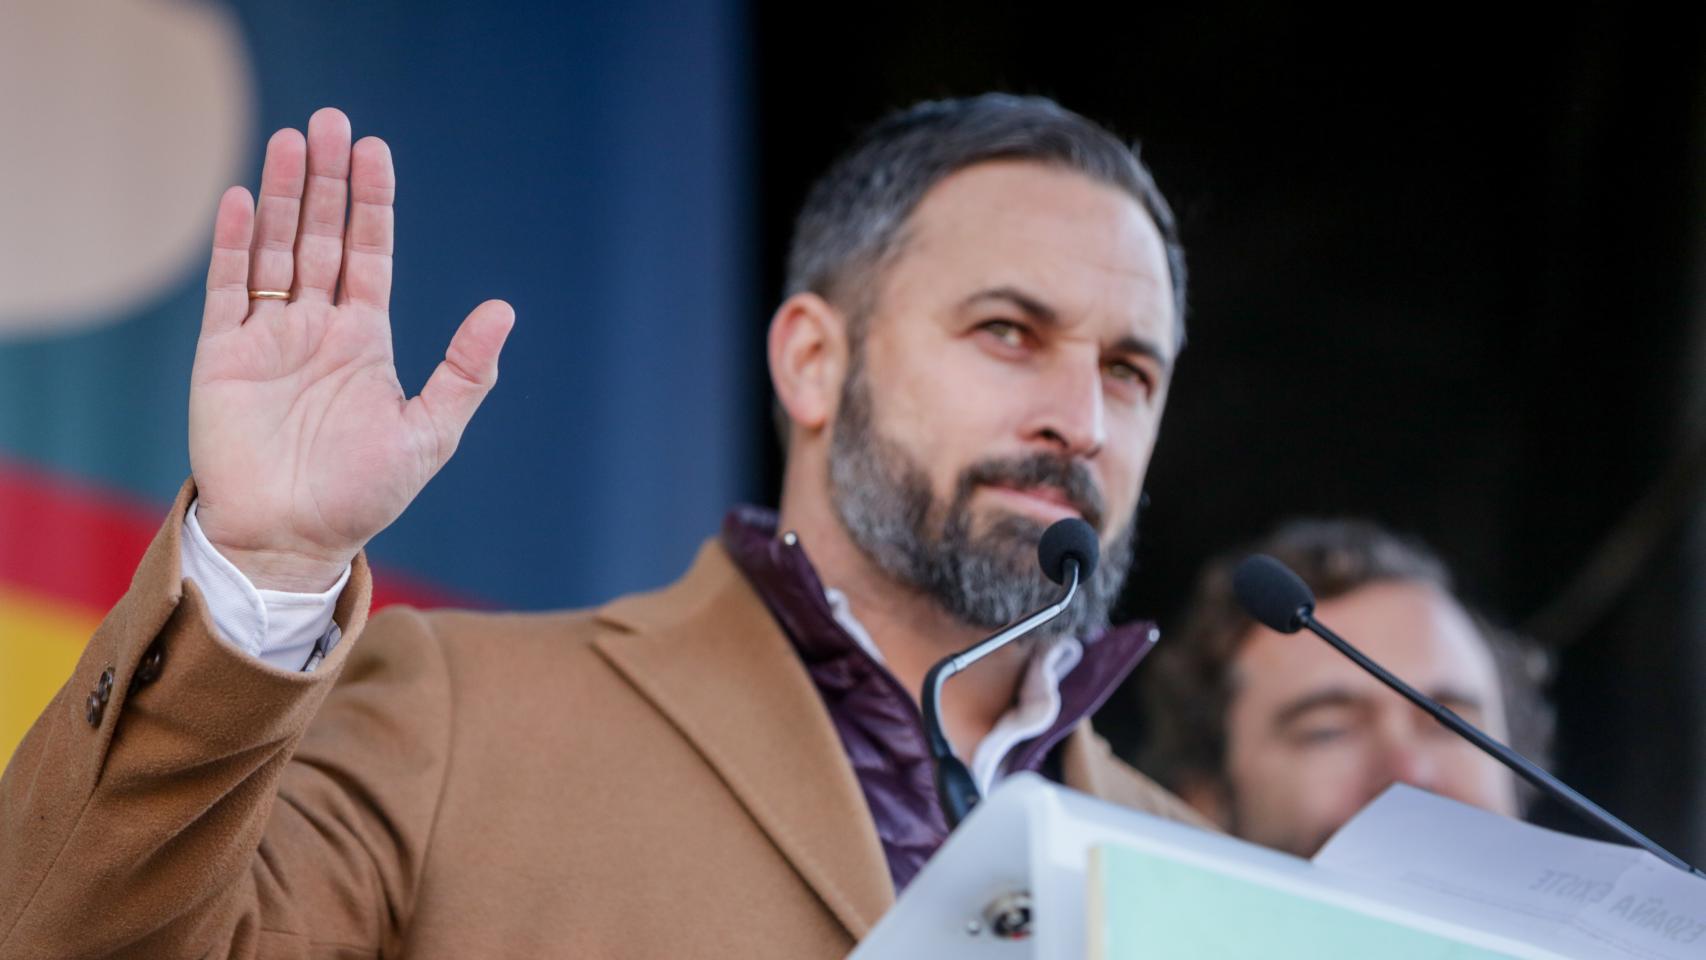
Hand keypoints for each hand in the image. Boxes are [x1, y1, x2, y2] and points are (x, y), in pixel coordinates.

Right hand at [190, 109, 512, 590]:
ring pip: (276, 248)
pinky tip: (242, 199)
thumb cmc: (362, 494)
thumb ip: (464, 371)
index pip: (369, 254)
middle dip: (327, 180)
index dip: (372, 203)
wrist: (291, 540)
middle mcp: (317, 328)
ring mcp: (268, 337)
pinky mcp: (222, 356)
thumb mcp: (429, 431)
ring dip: (282, 195)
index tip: (375, 150)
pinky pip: (229, 288)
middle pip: (322, 236)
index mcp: (364, 340)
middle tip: (331, 121)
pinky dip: (235, 243)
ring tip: (291, 139)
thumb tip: (504, 309)